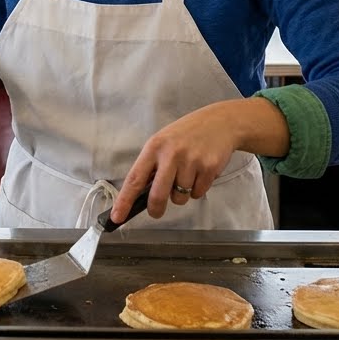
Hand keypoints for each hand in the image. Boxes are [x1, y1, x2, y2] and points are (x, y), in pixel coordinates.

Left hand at [110, 97, 288, 223]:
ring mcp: (191, 162)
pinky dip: (197, 189)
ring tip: (187, 174)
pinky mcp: (209, 169)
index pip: (135, 179)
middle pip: (157, 196)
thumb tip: (140, 194)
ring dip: (181, 194)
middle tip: (156, 212)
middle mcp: (171, 154)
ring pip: (180, 197)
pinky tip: (200, 172)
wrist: (221, 122)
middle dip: (155, 209)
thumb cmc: (187, 134)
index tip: (117, 217)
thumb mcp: (164, 142)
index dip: (124, 201)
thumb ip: (152, 165)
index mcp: (154, 147)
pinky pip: (197, 194)